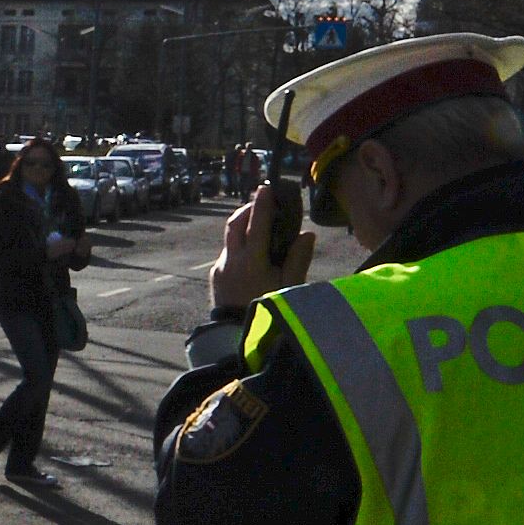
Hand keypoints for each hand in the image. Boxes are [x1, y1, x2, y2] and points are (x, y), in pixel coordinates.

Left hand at [206, 188, 312, 311]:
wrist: (234, 335)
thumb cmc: (269, 310)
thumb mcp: (289, 288)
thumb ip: (298, 260)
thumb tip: (307, 234)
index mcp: (252, 261)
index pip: (257, 225)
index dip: (262, 205)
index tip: (266, 189)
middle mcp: (232, 260)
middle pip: (235, 224)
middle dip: (248, 210)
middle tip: (262, 202)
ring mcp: (221, 267)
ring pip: (230, 237)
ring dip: (243, 225)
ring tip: (260, 223)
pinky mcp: (216, 275)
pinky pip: (228, 252)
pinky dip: (240, 244)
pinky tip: (254, 251)